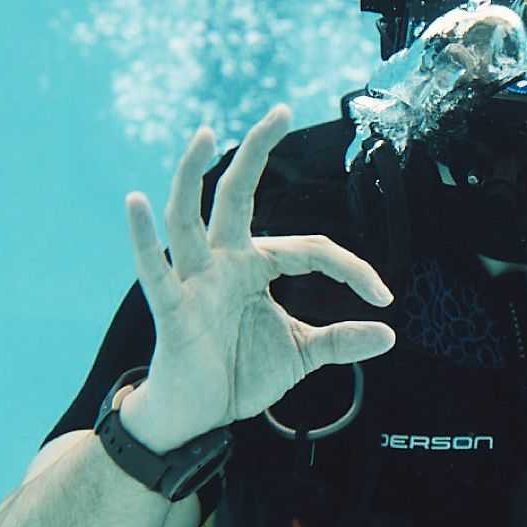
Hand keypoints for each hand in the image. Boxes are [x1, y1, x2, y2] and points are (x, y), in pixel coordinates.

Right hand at [123, 104, 394, 448]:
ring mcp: (194, 281)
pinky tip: (137, 202)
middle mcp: (223, 263)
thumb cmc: (239, 376)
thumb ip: (342, 341)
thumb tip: (390, 335)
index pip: (310, 250)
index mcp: (255, 268)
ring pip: (189, 217)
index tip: (384, 296)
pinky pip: (154, 270)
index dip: (352, 269)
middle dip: (257, 151)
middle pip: (236, 195)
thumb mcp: (302, 354)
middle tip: (280, 109)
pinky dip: (142, 237)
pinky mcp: (172, 308)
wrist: (199, 418)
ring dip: (193, 175)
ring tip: (205, 133)